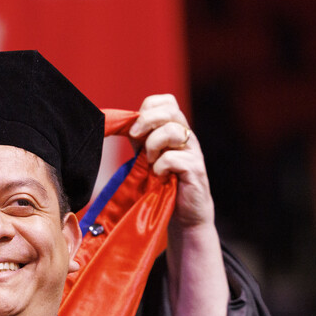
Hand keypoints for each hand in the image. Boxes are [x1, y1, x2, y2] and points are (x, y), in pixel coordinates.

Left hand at [127, 94, 213, 230]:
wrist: (183, 213)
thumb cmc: (164, 183)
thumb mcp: (147, 155)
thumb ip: (139, 138)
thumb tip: (119, 122)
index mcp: (174, 128)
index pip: (165, 101)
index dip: (147, 109)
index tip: (134, 129)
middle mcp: (186, 135)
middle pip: (170, 109)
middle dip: (146, 121)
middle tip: (136, 138)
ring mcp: (193, 151)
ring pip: (172, 130)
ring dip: (153, 146)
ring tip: (150, 162)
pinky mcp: (195, 169)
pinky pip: (173, 158)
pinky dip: (160, 167)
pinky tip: (159, 176)